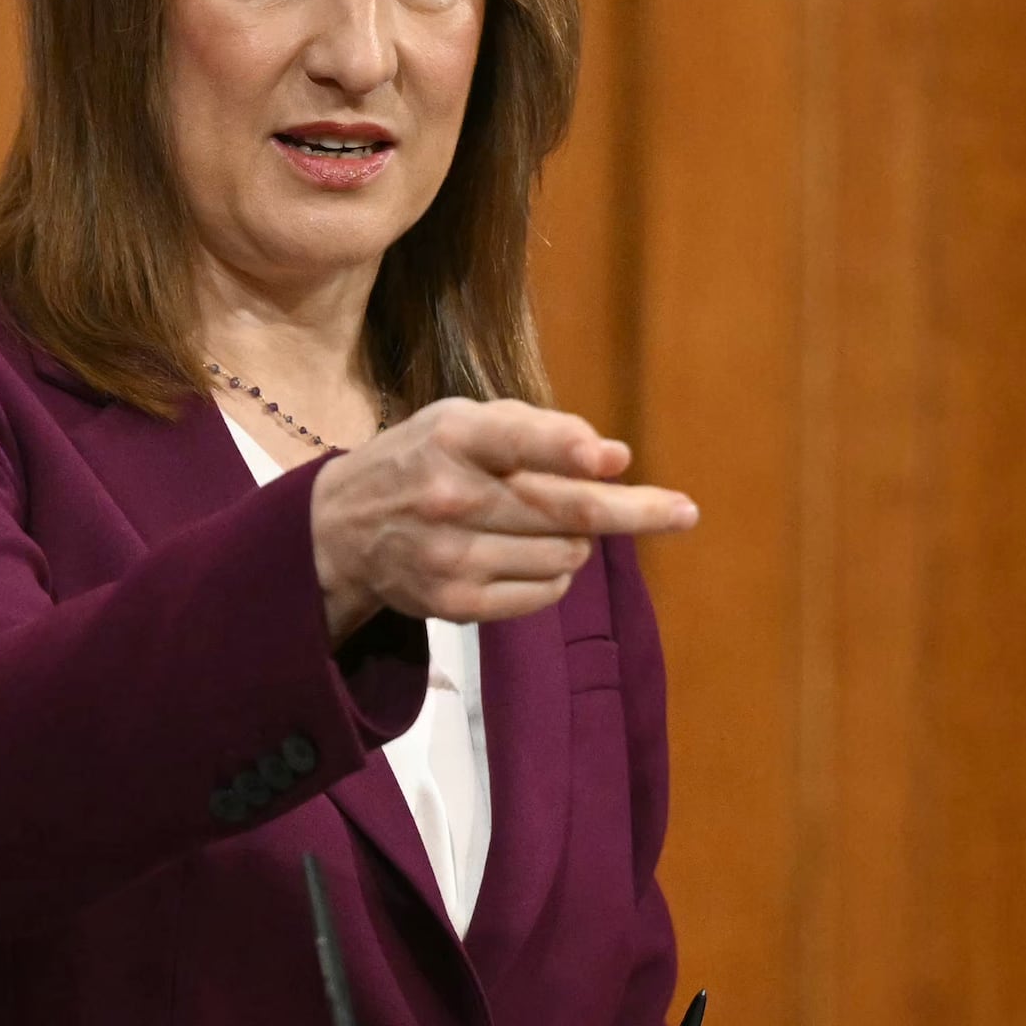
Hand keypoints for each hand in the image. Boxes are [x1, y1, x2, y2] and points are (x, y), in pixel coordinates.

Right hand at [307, 399, 698, 633]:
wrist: (341, 530)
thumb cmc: (424, 459)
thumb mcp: (463, 421)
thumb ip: (537, 430)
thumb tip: (615, 459)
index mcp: (453, 438)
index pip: (515, 442)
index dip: (566, 449)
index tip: (610, 458)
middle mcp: (451, 497)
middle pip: (568, 511)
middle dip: (635, 510)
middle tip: (683, 512)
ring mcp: (453, 556)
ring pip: (568, 556)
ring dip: (580, 539)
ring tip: (549, 524)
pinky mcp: (457, 604)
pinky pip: (546, 595)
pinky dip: (557, 577)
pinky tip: (529, 556)